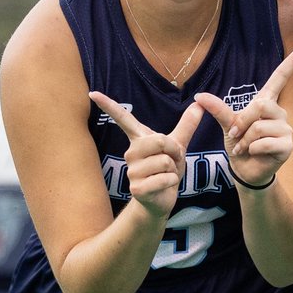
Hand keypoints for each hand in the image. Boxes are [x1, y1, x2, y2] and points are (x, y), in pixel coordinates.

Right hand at [88, 92, 204, 217]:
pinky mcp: (137, 188)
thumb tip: (200, 104)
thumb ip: (187, 125)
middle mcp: (131, 152)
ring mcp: (132, 171)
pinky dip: (172, 182)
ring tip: (165, 175)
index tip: (93, 93)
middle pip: (161, 140)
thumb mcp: (177, 146)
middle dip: (175, 152)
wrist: (162, 199)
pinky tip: (163, 186)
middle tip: (172, 161)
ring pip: (165, 161)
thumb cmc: (166, 170)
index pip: (123, 119)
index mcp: (139, 140)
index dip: (108, 105)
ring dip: (174, 170)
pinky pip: (164, 179)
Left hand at [195, 42, 292, 186]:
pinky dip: (252, 149)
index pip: (281, 78)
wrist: (244, 169)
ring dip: (245, 139)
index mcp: (266, 103)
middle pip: (261, 106)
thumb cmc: (239, 144)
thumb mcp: (227, 125)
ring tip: (244, 147)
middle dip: (243, 122)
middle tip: (236, 135)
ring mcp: (285, 129)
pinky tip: (253, 153)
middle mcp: (279, 113)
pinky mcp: (287, 146)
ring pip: (260, 127)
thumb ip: (218, 110)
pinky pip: (265, 142)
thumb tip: (199, 96)